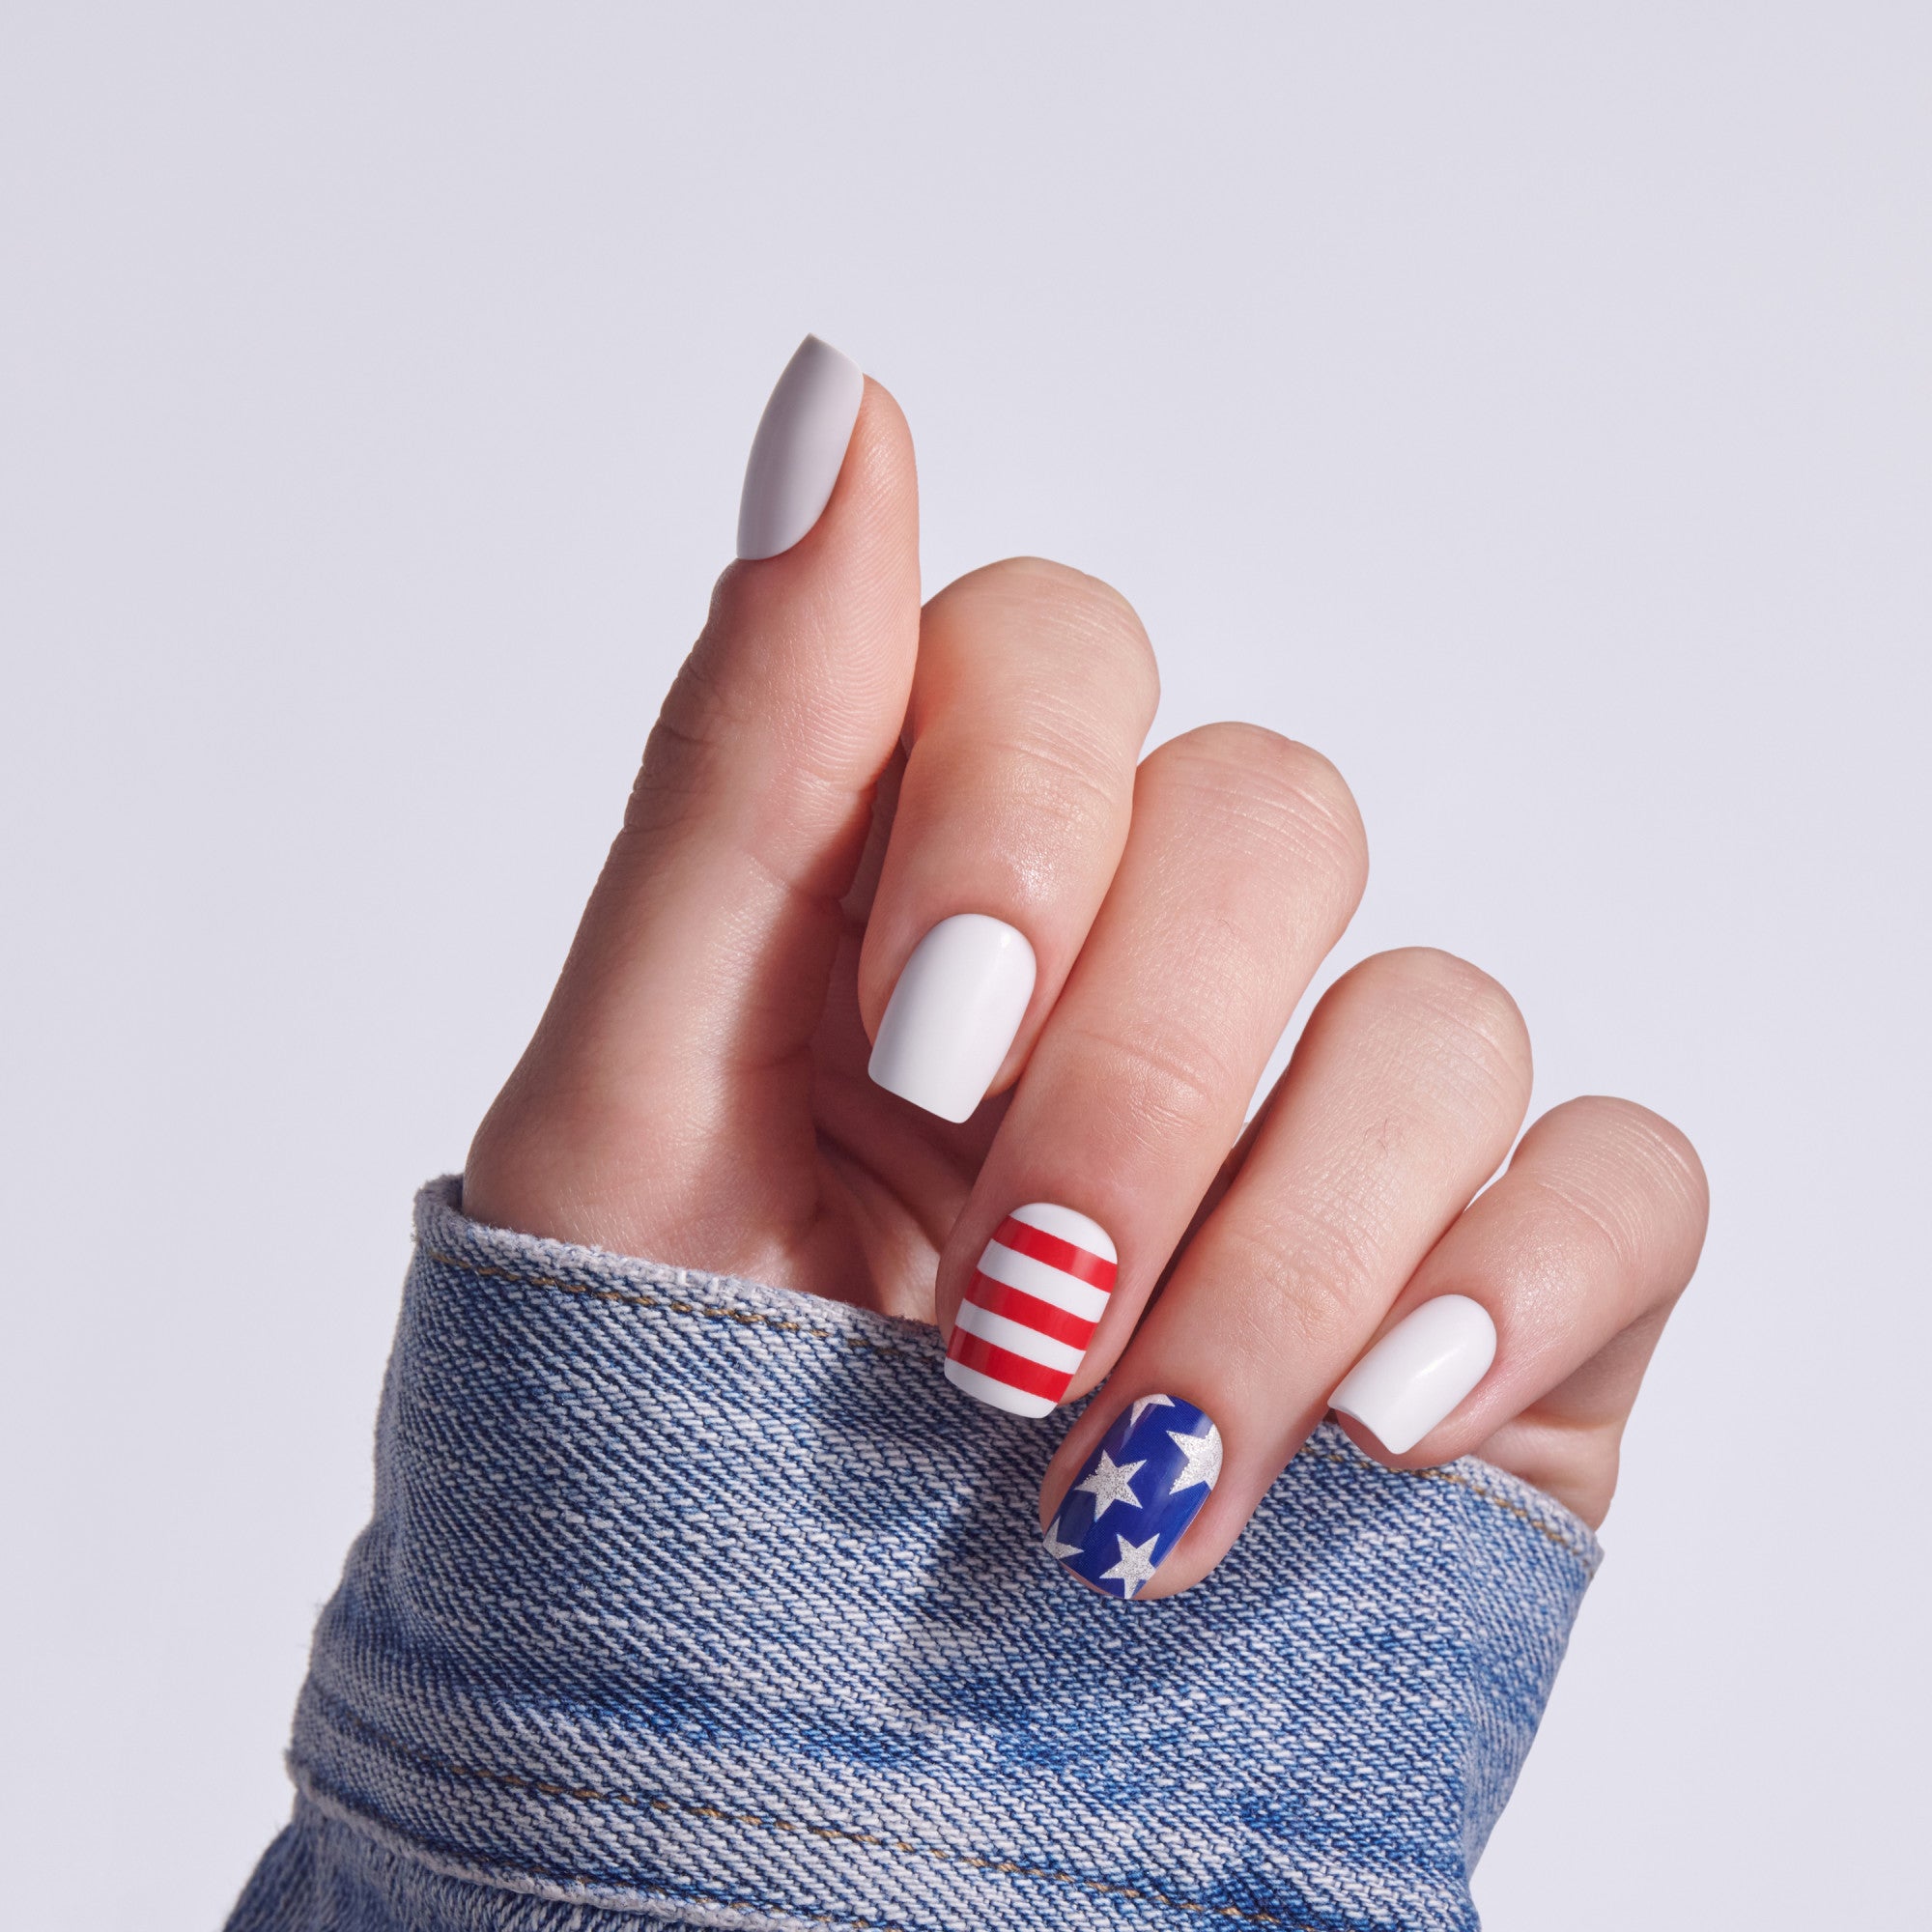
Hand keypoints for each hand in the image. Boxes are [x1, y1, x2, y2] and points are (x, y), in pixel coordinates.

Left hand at [465, 337, 1707, 1598]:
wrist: (790, 1775)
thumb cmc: (659, 1433)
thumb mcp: (630, 1107)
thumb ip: (738, 767)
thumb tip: (835, 394)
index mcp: (938, 904)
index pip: (1044, 657)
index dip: (1005, 797)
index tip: (916, 1021)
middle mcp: (1148, 983)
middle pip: (1260, 814)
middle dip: (1136, 1062)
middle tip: (1002, 1298)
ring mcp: (1329, 1134)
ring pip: (1430, 1010)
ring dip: (1272, 1237)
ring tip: (1112, 1452)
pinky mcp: (1496, 1295)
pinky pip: (1616, 1179)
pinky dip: (1499, 1290)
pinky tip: (1358, 1431)